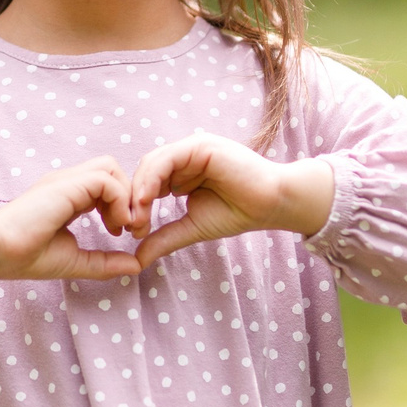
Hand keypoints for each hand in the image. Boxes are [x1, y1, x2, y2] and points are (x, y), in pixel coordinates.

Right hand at [0, 157, 143, 283]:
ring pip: (110, 167)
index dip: (120, 204)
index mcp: (67, 197)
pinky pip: (105, 179)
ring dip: (125, 195)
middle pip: (111, 168)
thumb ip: (105, 262)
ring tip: (122, 225)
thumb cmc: (27, 256)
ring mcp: (65, 181)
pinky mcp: (65, 186)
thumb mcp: (76, 261)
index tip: (119, 233)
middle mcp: (67, 184)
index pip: (104, 183)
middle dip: (128, 195)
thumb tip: (136, 266)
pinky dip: (119, 199)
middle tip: (128, 227)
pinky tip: (115, 223)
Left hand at [126, 134, 335, 271]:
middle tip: (133, 228)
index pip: (146, 183)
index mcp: (181, 171)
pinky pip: (166, 159)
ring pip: (151, 164)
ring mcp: (191, 149)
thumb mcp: (193, 227)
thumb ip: (165, 238)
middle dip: (134, 201)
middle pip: (144, 173)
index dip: (136, 206)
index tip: (135, 233)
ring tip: (139, 218)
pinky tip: (147, 200)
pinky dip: (152, 179)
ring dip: (140, 192)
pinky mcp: (200, 146)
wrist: (273, 204)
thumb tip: (137, 260)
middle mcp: (184, 157)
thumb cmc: (238, 213)